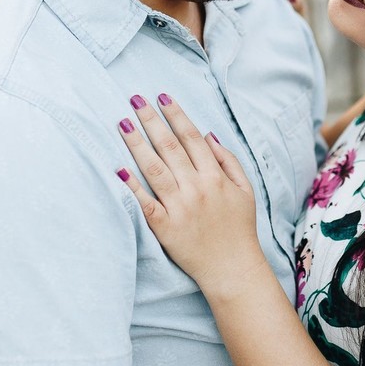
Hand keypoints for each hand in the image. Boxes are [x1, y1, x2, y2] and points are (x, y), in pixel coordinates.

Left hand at [116, 94, 262, 287]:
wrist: (233, 268)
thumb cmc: (239, 228)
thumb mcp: (245, 190)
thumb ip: (228, 161)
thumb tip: (208, 135)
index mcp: (215, 177)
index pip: (191, 138)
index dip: (176, 115)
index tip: (162, 97)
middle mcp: (197, 188)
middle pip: (170, 147)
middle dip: (151, 121)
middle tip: (135, 100)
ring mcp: (180, 207)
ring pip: (154, 169)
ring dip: (137, 143)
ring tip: (122, 123)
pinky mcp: (165, 227)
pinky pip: (145, 203)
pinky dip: (132, 186)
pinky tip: (119, 169)